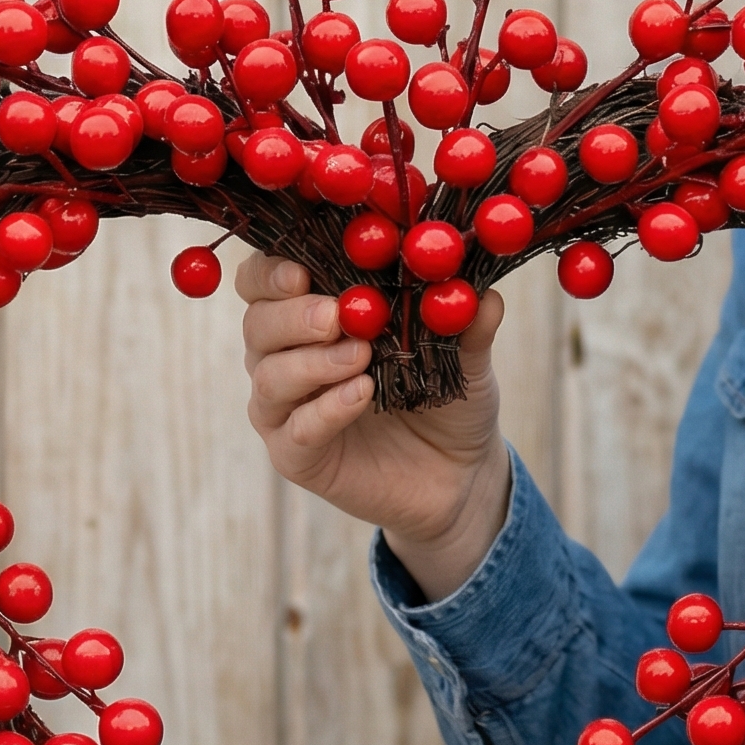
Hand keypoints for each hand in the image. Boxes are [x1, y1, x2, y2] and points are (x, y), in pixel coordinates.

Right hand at [235, 255, 511, 600]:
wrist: (458, 476)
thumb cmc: (447, 399)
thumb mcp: (464, 358)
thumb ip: (467, 325)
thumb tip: (485, 293)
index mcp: (311, 314)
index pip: (264, 281)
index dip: (272, 270)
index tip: (303, 268)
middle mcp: (285, 356)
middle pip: (258, 323)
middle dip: (292, 315)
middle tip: (336, 314)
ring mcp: (285, 409)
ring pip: (269, 377)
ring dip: (311, 362)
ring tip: (360, 356)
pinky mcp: (295, 456)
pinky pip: (296, 430)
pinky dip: (325, 410)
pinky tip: (361, 395)